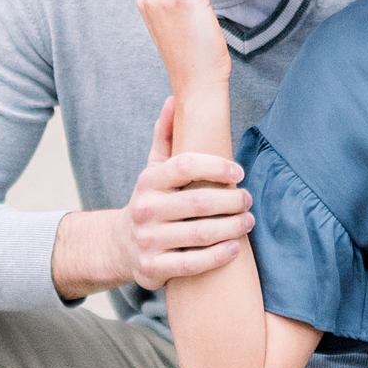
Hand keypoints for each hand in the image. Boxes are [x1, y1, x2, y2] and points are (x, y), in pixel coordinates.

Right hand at [126, 99, 252, 286]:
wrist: (119, 246)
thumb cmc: (150, 202)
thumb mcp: (153, 169)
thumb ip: (165, 136)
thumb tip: (174, 99)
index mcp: (148, 181)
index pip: (186, 166)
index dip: (217, 167)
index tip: (239, 172)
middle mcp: (145, 209)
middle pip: (199, 202)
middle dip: (231, 201)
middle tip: (248, 200)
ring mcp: (148, 240)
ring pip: (200, 234)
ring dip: (232, 228)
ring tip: (248, 221)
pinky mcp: (153, 268)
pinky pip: (194, 263)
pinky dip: (218, 256)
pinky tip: (235, 248)